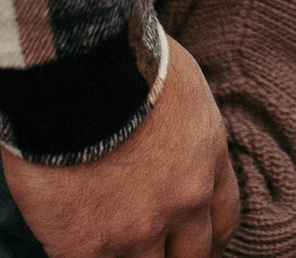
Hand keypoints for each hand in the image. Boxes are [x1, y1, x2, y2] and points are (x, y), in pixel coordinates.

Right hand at [0, 34, 237, 257]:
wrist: (75, 71)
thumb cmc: (121, 56)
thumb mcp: (178, 83)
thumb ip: (179, 123)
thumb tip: (159, 126)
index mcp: (208, 159)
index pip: (223, 219)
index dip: (206, 236)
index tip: (192, 240)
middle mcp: (184, 201)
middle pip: (191, 257)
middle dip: (173, 255)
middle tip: (151, 248)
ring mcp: (138, 229)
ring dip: (126, 257)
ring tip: (105, 242)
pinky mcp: (87, 245)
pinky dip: (82, 256)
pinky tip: (72, 243)